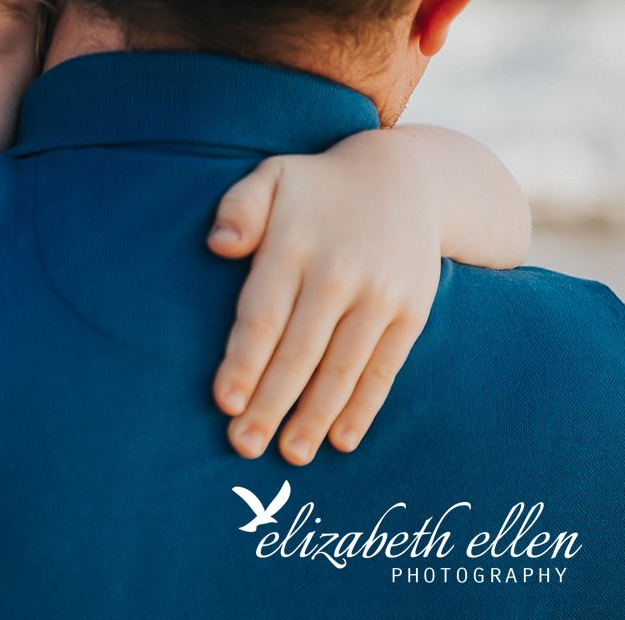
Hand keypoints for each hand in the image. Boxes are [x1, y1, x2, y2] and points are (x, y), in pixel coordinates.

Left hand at [207, 138, 438, 464]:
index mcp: (294, 245)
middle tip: (244, 445)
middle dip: (271, 403)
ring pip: (341, 367)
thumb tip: (218, 246)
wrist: (408, 177)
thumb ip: (239, 209)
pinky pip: (383, 367)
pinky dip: (363, 406)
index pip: (263, 315)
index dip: (244, 362)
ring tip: (291, 454)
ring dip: (315, 416)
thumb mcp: (272, 177)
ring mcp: (380, 295)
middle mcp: (338, 273)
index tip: (224, 403)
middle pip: (299, 351)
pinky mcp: (412, 311)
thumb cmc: (317, 189)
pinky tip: (342, 439)